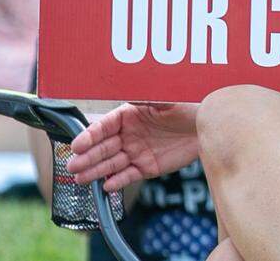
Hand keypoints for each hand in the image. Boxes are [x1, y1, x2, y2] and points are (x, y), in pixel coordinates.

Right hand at [66, 102, 198, 191]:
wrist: (207, 125)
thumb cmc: (187, 105)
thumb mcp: (166, 98)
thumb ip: (145, 97)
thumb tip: (126, 94)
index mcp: (128, 115)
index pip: (103, 126)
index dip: (89, 136)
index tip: (77, 145)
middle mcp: (128, 135)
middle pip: (103, 147)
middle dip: (87, 157)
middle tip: (72, 166)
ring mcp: (136, 152)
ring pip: (112, 163)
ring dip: (96, 171)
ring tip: (80, 179)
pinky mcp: (147, 167)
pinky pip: (129, 175)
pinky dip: (117, 181)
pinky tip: (107, 186)